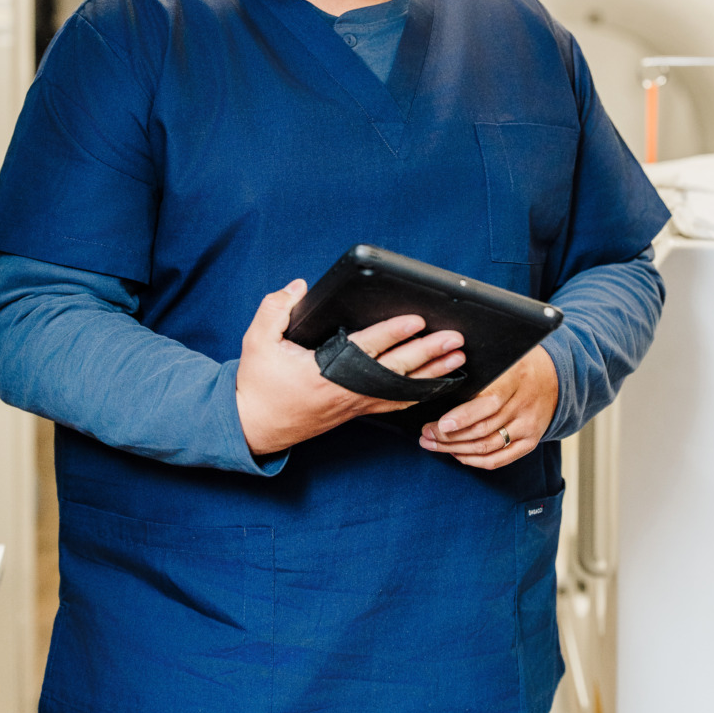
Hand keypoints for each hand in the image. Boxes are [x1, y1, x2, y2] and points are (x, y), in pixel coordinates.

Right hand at [236, 279, 464, 454]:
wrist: (255, 425)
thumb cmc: (258, 384)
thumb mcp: (257, 342)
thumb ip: (275, 309)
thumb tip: (299, 286)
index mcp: (323, 373)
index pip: (366, 349)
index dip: (393, 334)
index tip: (416, 320)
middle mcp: (346, 391)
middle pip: (395, 370)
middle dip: (428, 353)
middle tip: (454, 338)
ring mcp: (354, 403)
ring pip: (401, 388)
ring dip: (432, 373)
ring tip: (458, 357)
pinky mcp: (357, 410)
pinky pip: (395, 402)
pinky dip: (420, 392)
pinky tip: (439, 383)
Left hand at [418, 344, 558, 469]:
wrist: (554, 378)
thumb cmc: (517, 365)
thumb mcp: (501, 358)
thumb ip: (479, 368)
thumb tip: (443, 374)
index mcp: (514, 380)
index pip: (489, 403)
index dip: (463, 416)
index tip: (440, 423)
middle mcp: (523, 406)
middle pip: (482, 430)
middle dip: (448, 436)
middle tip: (425, 433)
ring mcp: (528, 427)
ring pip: (486, 447)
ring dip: (454, 449)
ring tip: (432, 444)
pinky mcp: (530, 442)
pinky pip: (499, 459)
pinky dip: (474, 461)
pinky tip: (456, 454)